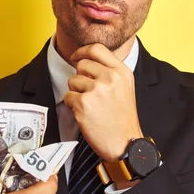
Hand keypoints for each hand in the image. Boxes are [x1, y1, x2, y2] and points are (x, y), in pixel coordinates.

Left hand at [64, 43, 143, 161]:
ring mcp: (96, 90)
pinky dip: (72, 105)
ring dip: (76, 92)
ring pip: (72, 81)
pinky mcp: (83, 104)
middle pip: (81, 64)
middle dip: (79, 76)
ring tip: (90, 105)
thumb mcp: (125, 87)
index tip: (76, 57)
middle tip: (87, 91)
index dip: (82, 51)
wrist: (125, 144)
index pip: (96, 49)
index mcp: (121, 72)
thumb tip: (87, 59)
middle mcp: (110, 78)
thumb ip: (110, 71)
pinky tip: (85, 114)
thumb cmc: (123, 118)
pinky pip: (67, 96)